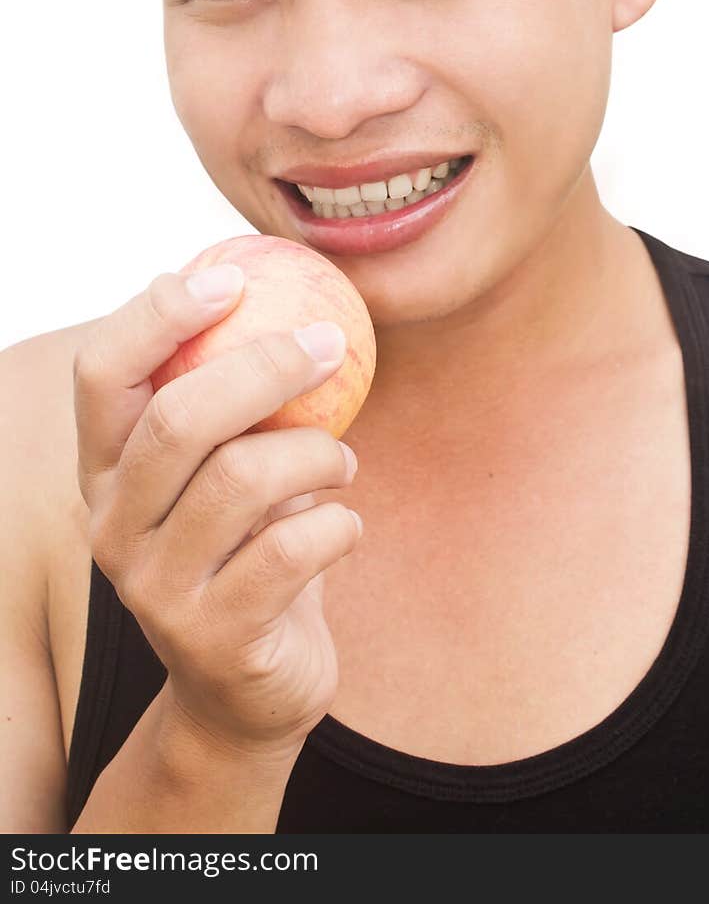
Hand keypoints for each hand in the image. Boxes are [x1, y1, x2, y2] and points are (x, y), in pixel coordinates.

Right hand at [73, 264, 361, 757]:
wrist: (246, 690)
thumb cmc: (247, 549)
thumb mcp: (226, 468)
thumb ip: (235, 399)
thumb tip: (274, 280)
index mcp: (105, 468)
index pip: (102, 371)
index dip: (160, 314)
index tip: (232, 280)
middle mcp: (112, 525)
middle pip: (178, 416)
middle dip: (266, 365)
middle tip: (331, 345)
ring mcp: (155, 588)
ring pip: (242, 477)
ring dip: (318, 451)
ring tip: (345, 458)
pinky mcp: (214, 637)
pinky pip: (292, 549)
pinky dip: (338, 521)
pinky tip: (345, 523)